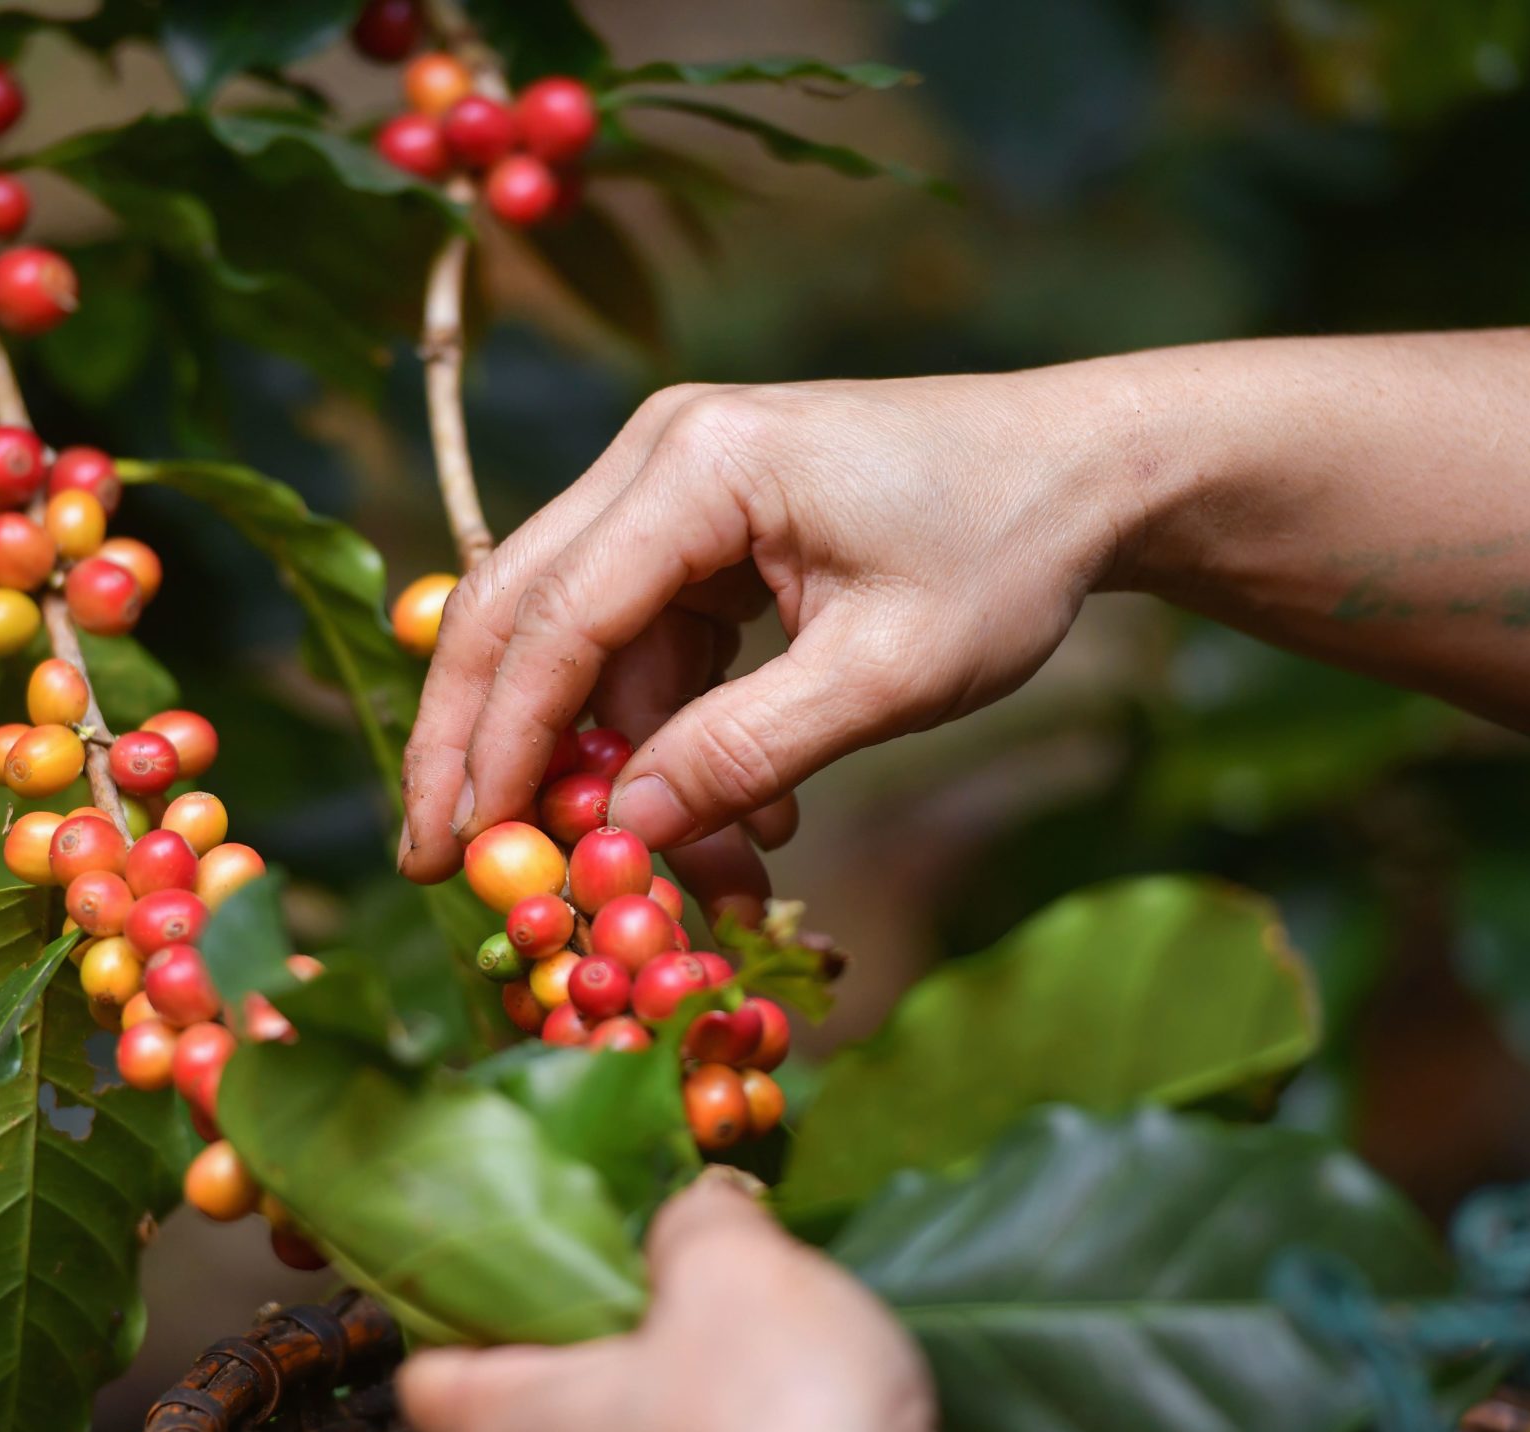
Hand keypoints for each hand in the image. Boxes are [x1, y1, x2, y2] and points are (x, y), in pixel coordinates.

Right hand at [396, 373, 1148, 906]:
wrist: (1089, 470)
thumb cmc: (1004, 553)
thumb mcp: (888, 675)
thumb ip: (747, 752)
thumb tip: (623, 836)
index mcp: (699, 466)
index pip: (553, 618)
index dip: (499, 745)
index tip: (462, 852)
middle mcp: (659, 455)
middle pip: (517, 611)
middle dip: (483, 746)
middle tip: (440, 861)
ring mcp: (674, 484)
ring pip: (582, 644)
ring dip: (619, 768)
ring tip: (696, 878)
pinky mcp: (702, 524)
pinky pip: (645, 643)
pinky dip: (672, 735)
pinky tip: (745, 814)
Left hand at [399, 1176, 1340, 1431]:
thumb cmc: (777, 1419)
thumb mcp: (729, 1259)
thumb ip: (694, 1217)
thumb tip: (699, 1209)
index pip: (425, 1375)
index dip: (461, 1304)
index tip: (526, 1248)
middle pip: (524, 1415)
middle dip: (584, 1338)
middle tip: (651, 1268)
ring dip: (667, 1399)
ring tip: (741, 1328)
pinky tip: (796, 1409)